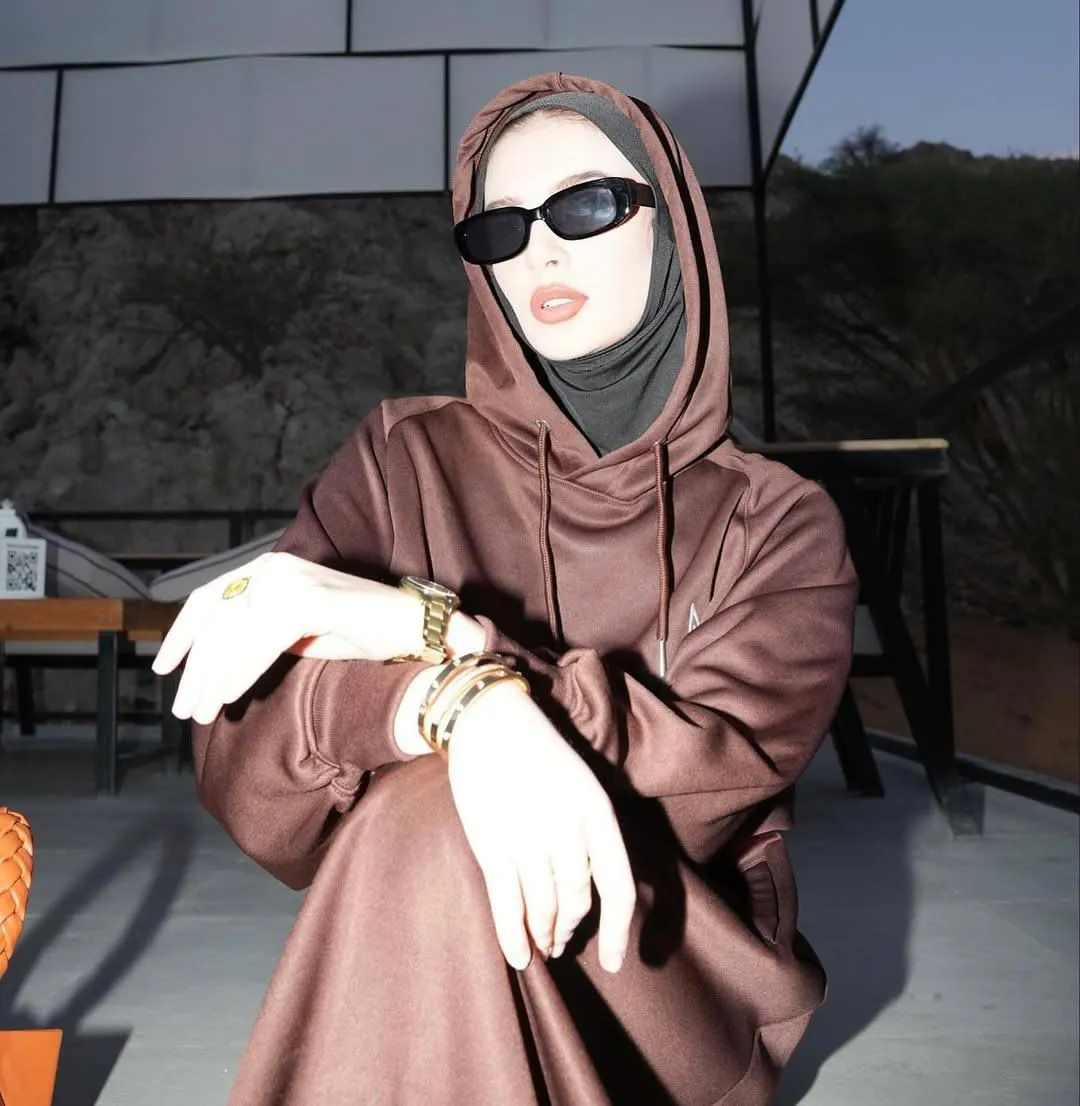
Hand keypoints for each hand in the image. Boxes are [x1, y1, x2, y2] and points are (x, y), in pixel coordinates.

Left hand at [152, 552, 418, 723]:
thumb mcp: (299, 631)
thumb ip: (260, 635)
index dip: (182, 634)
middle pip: (217, 620)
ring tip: (203, 711)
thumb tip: (217, 664)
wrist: (414, 626)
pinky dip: (241, 670)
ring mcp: (292, 580)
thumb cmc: (362, 631)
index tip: (165, 668)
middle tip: (185, 708)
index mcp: (269, 568)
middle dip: (196, 668)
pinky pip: (261, 640)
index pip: (210, 598)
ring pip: (234, 633)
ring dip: (214, 677)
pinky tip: (230, 696)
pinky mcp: (308, 599)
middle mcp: (275, 568)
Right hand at [446, 682, 635, 973]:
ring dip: (544, 935)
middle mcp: (568, 829)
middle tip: (562, 942)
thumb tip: (593, 890)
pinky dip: (513, 937)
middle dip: (570, 929)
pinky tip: (519, 958)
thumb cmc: (538, 754)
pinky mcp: (492, 844)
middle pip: (577, 902)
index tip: (614, 961)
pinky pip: (507, 904)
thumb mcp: (581, 786)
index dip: (618, 931)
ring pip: (544, 908)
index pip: (619, 887)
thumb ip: (591, 833)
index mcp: (597, 812)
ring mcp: (529, 838)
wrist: (489, 720)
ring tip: (543, 946)